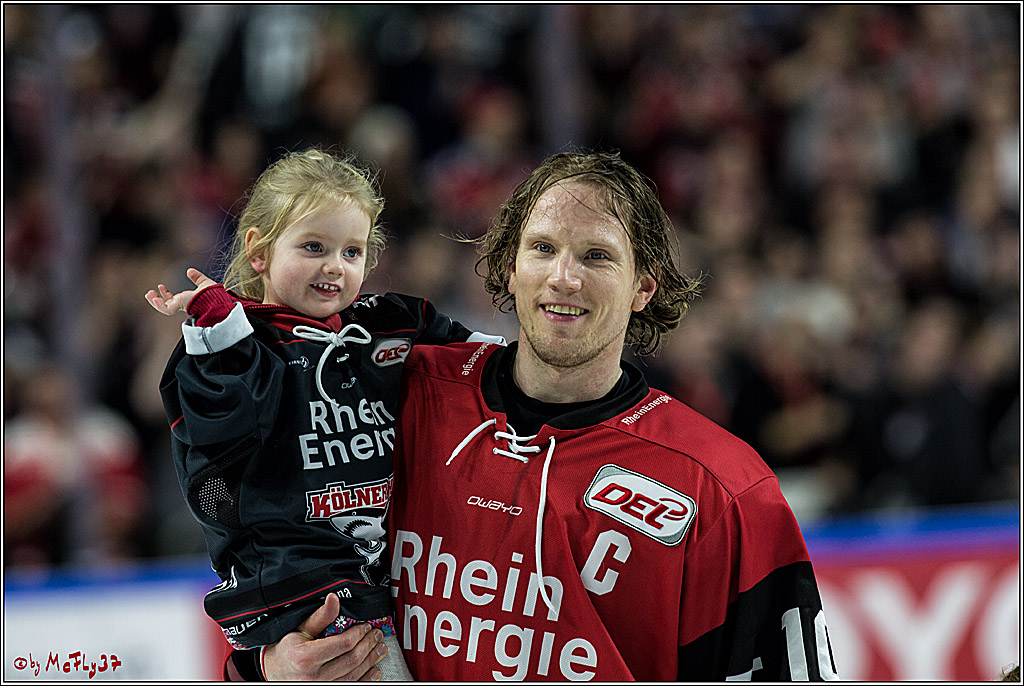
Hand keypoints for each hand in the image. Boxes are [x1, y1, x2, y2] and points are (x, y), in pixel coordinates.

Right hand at [145, 268, 218, 314]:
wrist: (215, 298)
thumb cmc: (213, 293)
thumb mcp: (203, 282)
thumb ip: (196, 277)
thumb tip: (189, 270)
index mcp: (187, 300)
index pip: (173, 299)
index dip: (166, 293)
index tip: (161, 286)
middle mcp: (183, 305)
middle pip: (166, 304)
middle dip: (157, 299)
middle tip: (150, 293)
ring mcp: (180, 306)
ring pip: (164, 308)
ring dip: (155, 302)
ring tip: (148, 295)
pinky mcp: (179, 307)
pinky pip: (166, 309)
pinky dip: (159, 305)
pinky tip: (154, 298)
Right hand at [262, 593, 386, 680]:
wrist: (275, 671)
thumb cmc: (287, 649)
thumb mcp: (301, 629)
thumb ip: (321, 616)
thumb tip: (333, 599)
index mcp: (306, 657)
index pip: (343, 644)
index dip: (359, 634)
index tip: (366, 626)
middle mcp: (313, 676)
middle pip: (352, 659)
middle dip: (368, 645)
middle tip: (377, 635)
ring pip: (354, 674)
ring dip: (371, 660)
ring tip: (379, 649)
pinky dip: (366, 678)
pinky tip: (374, 670)